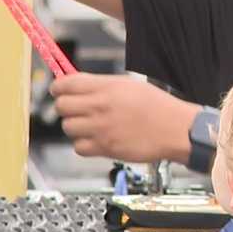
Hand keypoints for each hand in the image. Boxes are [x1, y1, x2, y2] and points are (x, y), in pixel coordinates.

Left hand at [50, 73, 199, 163]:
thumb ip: (101, 86)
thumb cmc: (157, 107)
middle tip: (74, 109)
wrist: (174, 129)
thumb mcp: (129, 85)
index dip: (58, 87)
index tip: (59, 90)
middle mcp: (100, 106)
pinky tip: (95, 139)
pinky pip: (79, 147)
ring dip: (75, 127)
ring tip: (88, 125)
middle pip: (61, 106)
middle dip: (64, 107)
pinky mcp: (105, 148)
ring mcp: (101, 128)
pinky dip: (83, 145)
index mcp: (106, 87)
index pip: (66, 83)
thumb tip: (78, 86)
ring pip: (68, 127)